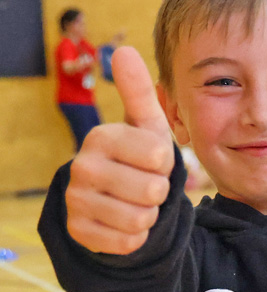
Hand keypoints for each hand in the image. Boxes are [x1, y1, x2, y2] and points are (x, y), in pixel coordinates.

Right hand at [65, 47, 174, 253]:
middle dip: (159, 193)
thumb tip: (123, 49)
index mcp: (102, 137)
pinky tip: (124, 222)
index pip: (159, 157)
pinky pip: (127, 242)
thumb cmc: (139, 158)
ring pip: (140, 220)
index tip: (152, 161)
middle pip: (152, 191)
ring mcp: (75, 200)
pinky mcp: (78, 231)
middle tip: (145, 185)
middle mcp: (81, 166)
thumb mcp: (146, 126)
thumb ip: (138, 91)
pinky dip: (136, 238)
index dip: (166, 165)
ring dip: (149, 215)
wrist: (116, 199)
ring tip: (136, 202)